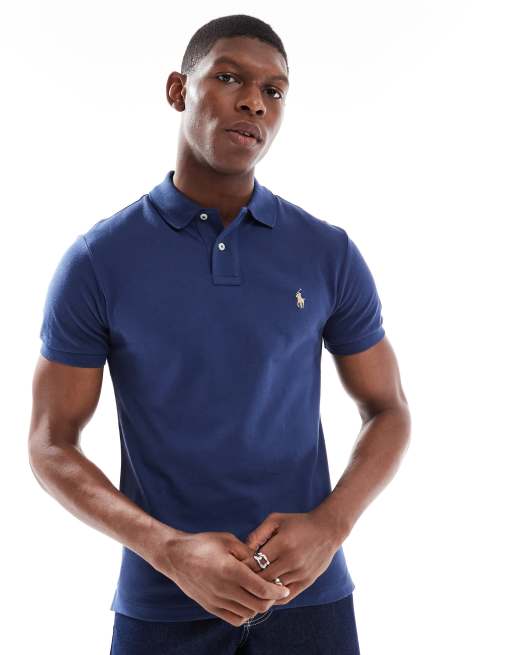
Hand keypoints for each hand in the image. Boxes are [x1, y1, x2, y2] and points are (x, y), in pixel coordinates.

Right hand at [151, 530, 290, 625]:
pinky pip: (235, 618)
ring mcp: (217, 600)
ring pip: (248, 613)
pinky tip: (246, 601)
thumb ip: (248, 552)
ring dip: (258, 606)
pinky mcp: (210, 607)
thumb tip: (264, 562)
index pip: (262, 589)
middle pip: (258, 605)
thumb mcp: (228, 540)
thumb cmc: (203, 544)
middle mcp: (224, 589)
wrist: (175, 556)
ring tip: (260, 594)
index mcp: (231, 570)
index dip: (277, 591)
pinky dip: (245, 613)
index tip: (284, 588)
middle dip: (271, 600)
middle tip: (274, 590)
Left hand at [239, 511, 340, 605]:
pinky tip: (266, 593)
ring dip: (261, 591)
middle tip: (239, 581)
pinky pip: (286, 597)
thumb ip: (258, 533)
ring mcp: (300, 573)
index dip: (243, 567)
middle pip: (262, 579)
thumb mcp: (276, 520)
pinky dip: (274, 597)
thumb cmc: (298, 523)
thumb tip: (244, 550)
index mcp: (282, 544)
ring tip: (249, 588)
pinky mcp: (306, 582)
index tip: (235, 568)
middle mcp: (291, 561)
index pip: (255, 563)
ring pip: (273, 590)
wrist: (327, 530)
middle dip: (249, 581)